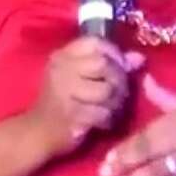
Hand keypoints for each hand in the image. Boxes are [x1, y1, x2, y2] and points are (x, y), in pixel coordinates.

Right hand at [31, 36, 144, 156]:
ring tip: (112, 108)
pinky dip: (108, 119)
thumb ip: (109, 64)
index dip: (114, 53)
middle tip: (119, 92)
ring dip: (116, 102)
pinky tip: (104, 121)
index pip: (95, 42)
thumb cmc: (61, 102)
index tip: (120, 67)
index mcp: (62, 56)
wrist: (36, 133)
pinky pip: (103, 113)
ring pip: (107, 90)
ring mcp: (64, 92)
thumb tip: (139, 58)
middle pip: (104, 64)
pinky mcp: (71, 115)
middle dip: (118, 79)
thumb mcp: (79, 77)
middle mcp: (61, 69)